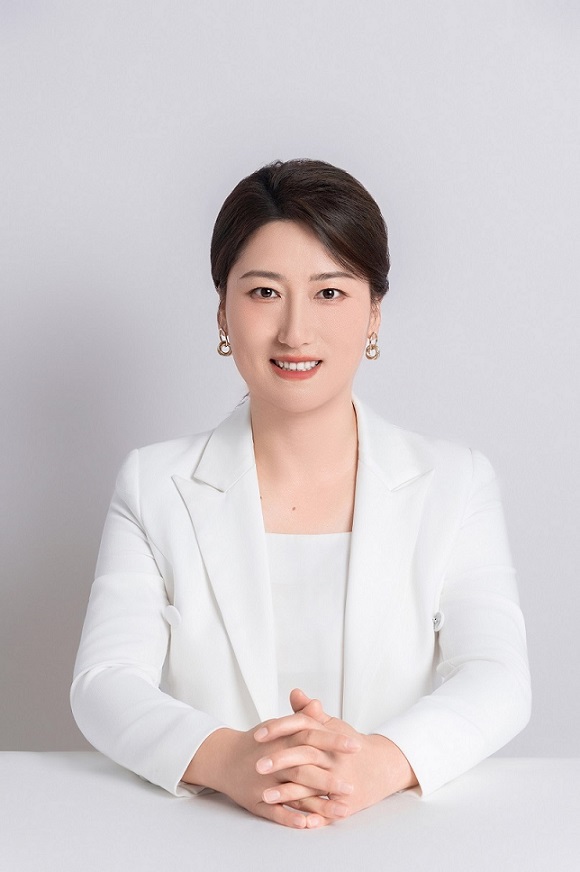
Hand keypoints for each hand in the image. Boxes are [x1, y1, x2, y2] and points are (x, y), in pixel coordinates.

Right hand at [182, 713, 359, 828]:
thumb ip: (300, 717)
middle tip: (352, 786)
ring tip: (341, 811)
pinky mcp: (256, 801)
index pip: (311, 736)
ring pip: (293, 794)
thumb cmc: (258, 742)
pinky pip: (275, 812)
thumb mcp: (279, 726)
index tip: (356, 745)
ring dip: (318, 804)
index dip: (333, 741)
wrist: (223, 758)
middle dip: (329, 779)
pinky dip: (291, 818)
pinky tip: (309, 824)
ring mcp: (265, 783)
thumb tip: (317, 704)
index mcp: (282, 740)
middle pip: (304, 769)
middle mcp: (274, 761)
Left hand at [253, 689, 417, 819]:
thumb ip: (310, 713)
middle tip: (257, 765)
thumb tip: (294, 693)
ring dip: (288, 792)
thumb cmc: (350, 746)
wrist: (382, 766)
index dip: (279, 729)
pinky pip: (324, 810)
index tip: (257, 735)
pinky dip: (309, 815)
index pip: (300, 725)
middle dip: (279, 760)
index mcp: (327, 734)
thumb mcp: (332, 725)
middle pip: (304, 754)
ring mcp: (340, 779)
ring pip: (311, 785)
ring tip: (265, 795)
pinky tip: (292, 818)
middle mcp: (334, 755)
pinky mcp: (344, 801)